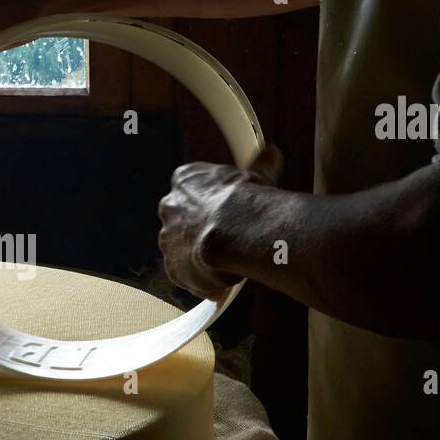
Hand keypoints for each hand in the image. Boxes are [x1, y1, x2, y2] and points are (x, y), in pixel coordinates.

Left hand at [158, 144, 282, 299]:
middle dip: (206, 233)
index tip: (229, 213)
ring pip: (186, 251)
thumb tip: (270, 154)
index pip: (195, 191)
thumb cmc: (246, 202)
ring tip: (232, 264)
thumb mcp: (258, 176)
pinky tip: (224, 284)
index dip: (214, 205)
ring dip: (205, 258)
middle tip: (232, 241)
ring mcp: (169, 239)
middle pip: (187, 223)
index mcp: (186, 181)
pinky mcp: (173, 267)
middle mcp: (171, 208)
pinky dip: (205, 282)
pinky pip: (189, 277)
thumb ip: (260, 166)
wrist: (237, 231)